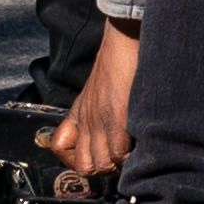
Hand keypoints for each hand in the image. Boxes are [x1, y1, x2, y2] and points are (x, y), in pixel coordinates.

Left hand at [54, 18, 137, 186]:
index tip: (99, 157)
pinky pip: (120, 153)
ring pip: (103, 163)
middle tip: (124, 159)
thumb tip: (112, 133)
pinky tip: (142, 146)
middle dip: (106, 168)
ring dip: (121, 164)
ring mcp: (100, 120)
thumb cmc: (121, 58)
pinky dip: (132, 156)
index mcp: (80, 111)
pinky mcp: (117, 117)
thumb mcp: (98, 87)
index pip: (61, 148)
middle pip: (86, 166)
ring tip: (135, 154)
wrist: (125, 35)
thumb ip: (97, 110)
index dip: (79, 159)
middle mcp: (86, 119)